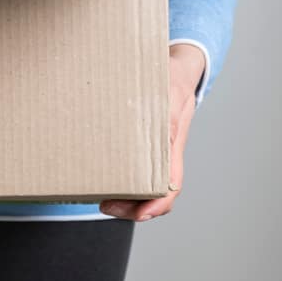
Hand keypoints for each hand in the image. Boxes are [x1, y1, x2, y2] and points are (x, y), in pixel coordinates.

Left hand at [100, 43, 204, 221]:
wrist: (180, 68)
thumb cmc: (171, 75)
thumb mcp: (165, 82)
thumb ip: (157, 97)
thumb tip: (151, 112)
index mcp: (172, 140)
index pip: (171, 184)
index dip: (157, 203)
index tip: (140, 212)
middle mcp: (166, 150)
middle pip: (158, 194)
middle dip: (133, 208)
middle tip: (105, 206)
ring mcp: (158, 150)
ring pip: (148, 187)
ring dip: (128, 200)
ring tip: (102, 199)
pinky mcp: (146, 143)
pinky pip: (138, 170)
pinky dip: (124, 181)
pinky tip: (103, 178)